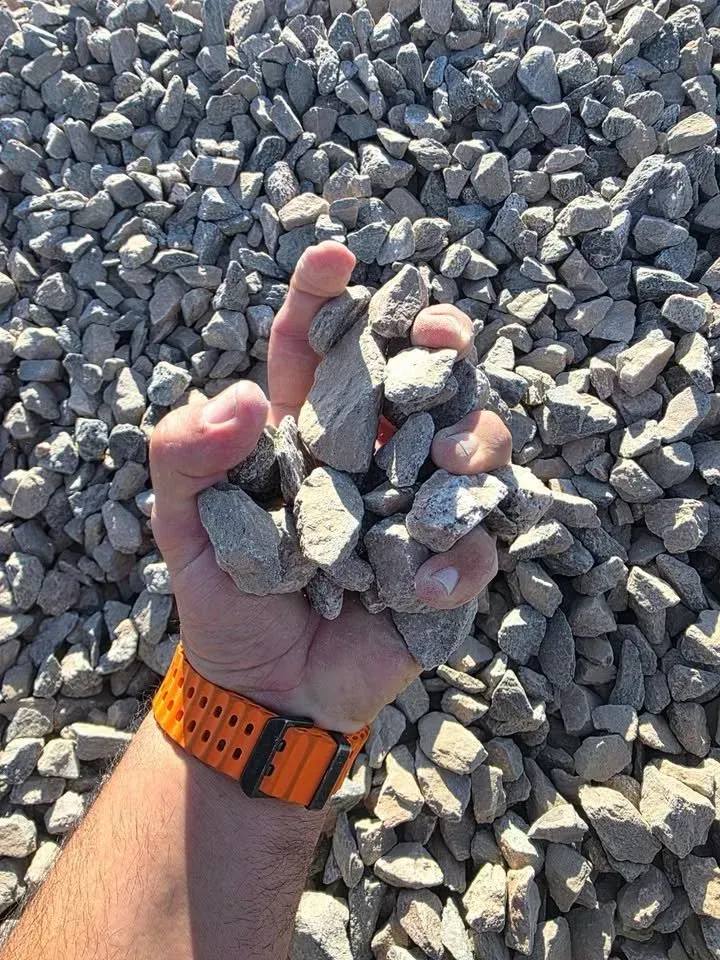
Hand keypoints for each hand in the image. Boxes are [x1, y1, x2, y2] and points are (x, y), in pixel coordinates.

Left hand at [149, 243, 511, 732]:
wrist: (266, 689)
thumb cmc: (225, 600)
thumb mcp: (184, 526)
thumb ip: (184, 456)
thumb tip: (239, 399)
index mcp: (307, 431)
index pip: (319, 347)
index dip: (326, 296)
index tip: (334, 256)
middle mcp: (371, 456)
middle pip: (421, 377)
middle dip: (440, 341)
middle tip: (441, 334)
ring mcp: (415, 507)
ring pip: (475, 446)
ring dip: (480, 437)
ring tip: (461, 454)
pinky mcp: (444, 568)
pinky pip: (475, 546)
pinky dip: (456, 557)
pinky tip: (420, 583)